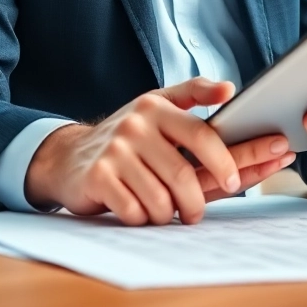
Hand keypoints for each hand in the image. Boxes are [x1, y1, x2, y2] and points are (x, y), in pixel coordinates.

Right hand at [25, 77, 295, 224]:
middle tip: (196, 212)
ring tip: (166, 212)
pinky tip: (138, 211)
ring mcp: (115, 150)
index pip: (203, 135)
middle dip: (197, 203)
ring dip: (169, 214)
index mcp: (157, 105)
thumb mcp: (157, 107)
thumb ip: (194, 96)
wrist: (68, 157)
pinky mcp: (98, 176)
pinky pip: (136, 210)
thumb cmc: (127, 139)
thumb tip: (230, 88)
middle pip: (184, 175)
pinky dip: (143, 218)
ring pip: (161, 198)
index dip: (226, 161)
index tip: (238, 181)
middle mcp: (136, 124)